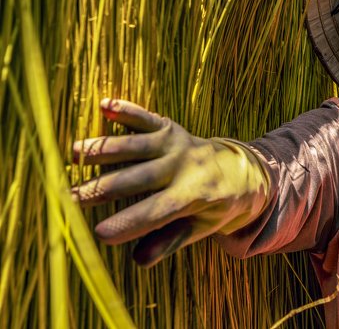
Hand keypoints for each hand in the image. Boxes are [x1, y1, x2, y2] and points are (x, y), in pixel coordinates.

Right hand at [72, 98, 270, 265]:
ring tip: (75, 153)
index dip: (129, 222)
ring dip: (106, 148)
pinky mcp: (169, 128)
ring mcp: (176, 143)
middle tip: (70, 198)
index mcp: (195, 194)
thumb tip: (139, 260)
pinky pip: (147, 118)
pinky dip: (128, 111)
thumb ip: (171, 241)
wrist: (241, 169)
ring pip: (138, 145)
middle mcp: (184, 166)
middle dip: (104, 188)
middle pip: (139, 178)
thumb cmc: (216, 206)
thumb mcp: (202, 228)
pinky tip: (105, 105)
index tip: (99, 234)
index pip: (158, 211)